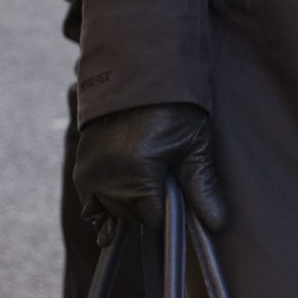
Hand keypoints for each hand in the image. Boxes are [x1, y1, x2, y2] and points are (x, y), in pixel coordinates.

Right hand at [72, 103, 228, 234]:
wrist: (140, 73)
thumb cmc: (175, 106)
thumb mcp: (194, 143)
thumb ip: (202, 186)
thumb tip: (217, 224)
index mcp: (138, 171)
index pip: (153, 218)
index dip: (167, 208)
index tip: (175, 187)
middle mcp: (107, 175)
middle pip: (131, 215)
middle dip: (148, 203)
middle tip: (161, 173)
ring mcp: (90, 171)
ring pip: (111, 209)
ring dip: (127, 201)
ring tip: (143, 171)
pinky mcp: (80, 166)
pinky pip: (90, 201)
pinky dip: (104, 199)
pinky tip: (120, 185)